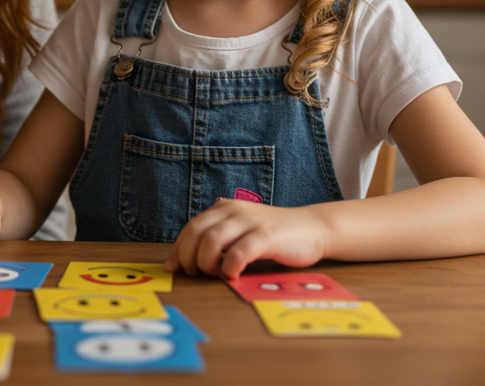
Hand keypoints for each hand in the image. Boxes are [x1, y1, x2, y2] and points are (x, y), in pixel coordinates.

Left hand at [164, 199, 329, 278]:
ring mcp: (251, 221)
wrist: (311, 229)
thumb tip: (182, 260)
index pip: (190, 227)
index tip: (173, 268)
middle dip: (189, 257)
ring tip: (214, 274)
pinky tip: (232, 275)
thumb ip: (216, 238)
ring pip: (212, 240)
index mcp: (223, 208)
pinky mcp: (268, 236)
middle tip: (196, 274)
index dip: (178, 249)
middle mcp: (234, 210)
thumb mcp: (239, 229)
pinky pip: (240, 252)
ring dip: (206, 262)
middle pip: (196, 233)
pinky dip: (230, 267)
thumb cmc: (272, 235)